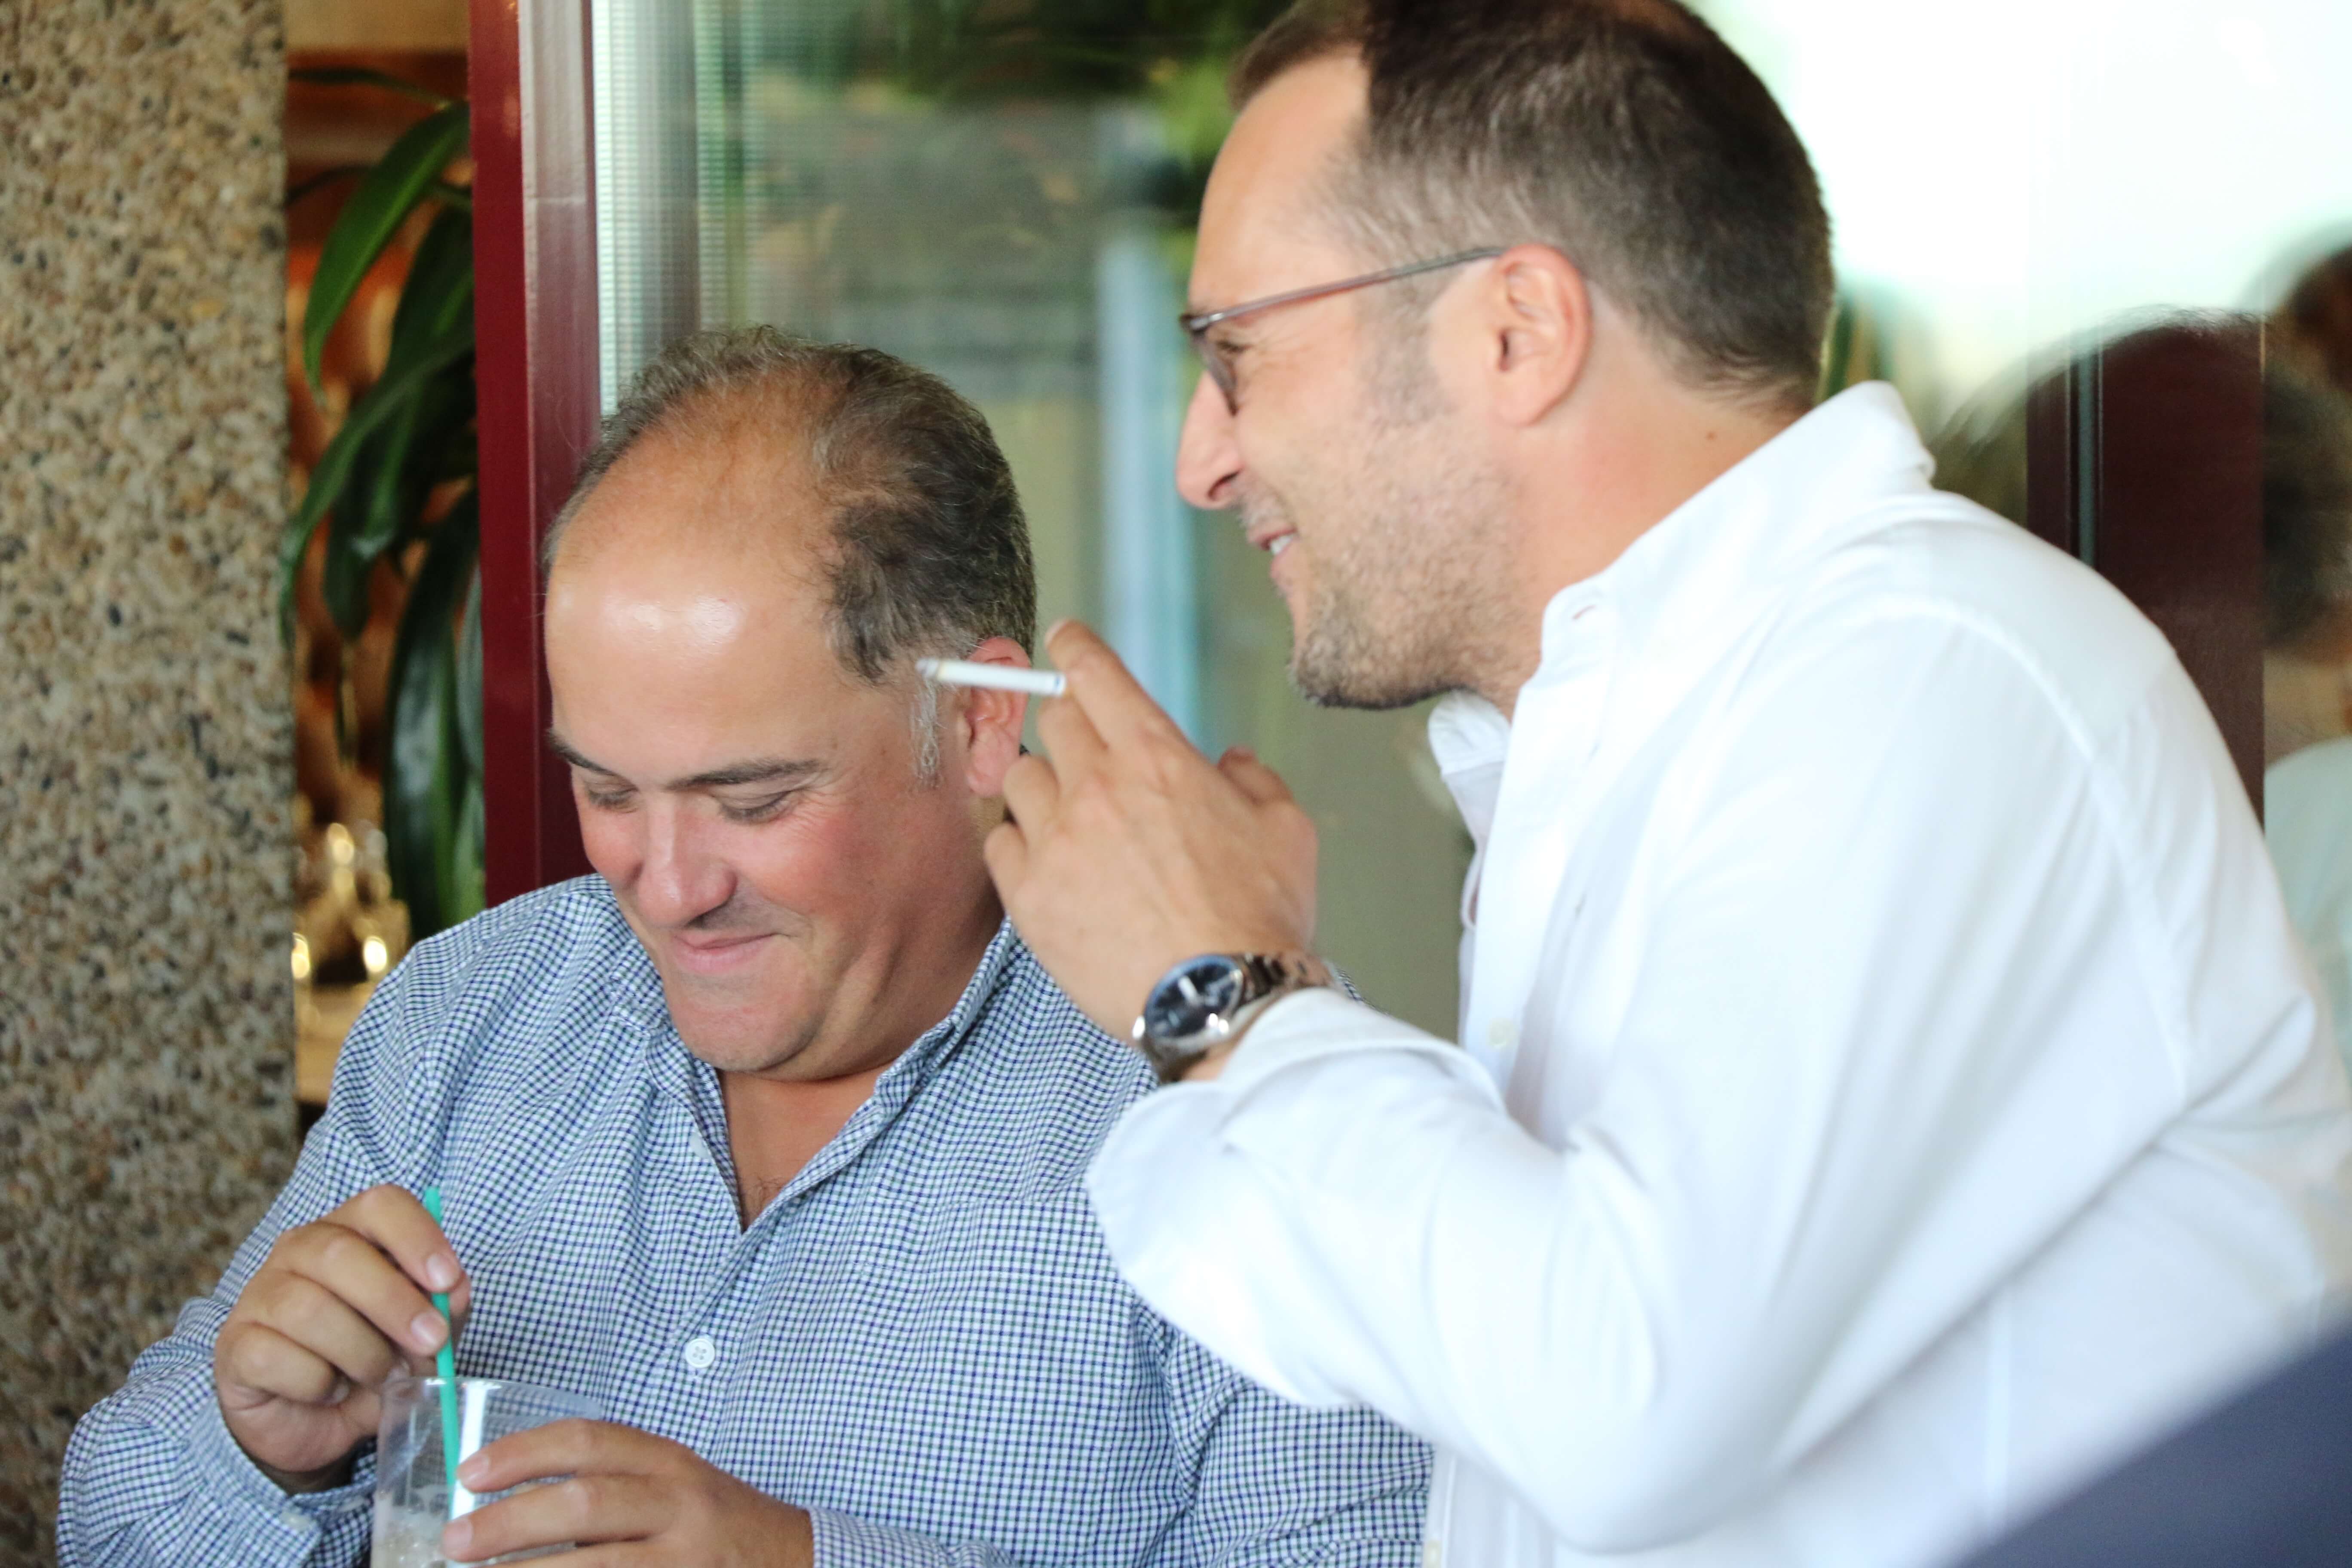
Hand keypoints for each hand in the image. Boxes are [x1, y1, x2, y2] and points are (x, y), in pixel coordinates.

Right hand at [213, 1184, 470, 1490]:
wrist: (315, 1420)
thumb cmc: (372, 1358)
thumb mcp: (421, 1333)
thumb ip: (444, 1308)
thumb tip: (456, 1293)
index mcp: (350, 1231)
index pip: (380, 1205)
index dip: (418, 1238)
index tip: (448, 1280)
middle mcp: (298, 1251)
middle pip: (341, 1254)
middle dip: (395, 1302)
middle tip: (431, 1342)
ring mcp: (259, 1295)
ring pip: (309, 1309)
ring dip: (361, 1352)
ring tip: (379, 1374)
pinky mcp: (235, 1346)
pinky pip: (277, 1357)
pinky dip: (317, 1383)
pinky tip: (330, 1390)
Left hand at [446, 1420, 813, 1566]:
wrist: (796, 1562)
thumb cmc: (715, 1525)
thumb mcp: (673, 1487)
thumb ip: (610, 1487)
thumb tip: (508, 1510)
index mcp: (670, 1464)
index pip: (589, 1442)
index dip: (523, 1453)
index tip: (470, 1474)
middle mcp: (680, 1505)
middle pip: (584, 1504)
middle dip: (509, 1522)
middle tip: (455, 1541)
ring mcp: (684, 1559)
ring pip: (594, 1566)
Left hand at [984, 620, 1318, 1036]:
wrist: (1220, 999)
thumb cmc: (1258, 918)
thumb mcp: (1286, 828)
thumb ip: (1253, 779)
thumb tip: (1229, 762)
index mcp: (1158, 756)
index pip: (1094, 674)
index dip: (1074, 648)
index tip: (1065, 640)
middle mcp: (1098, 786)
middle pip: (1054, 721)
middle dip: (1070, 725)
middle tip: (1088, 749)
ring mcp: (1056, 840)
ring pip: (1020, 778)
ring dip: (1044, 787)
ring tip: (1076, 821)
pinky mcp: (1029, 895)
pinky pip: (1001, 843)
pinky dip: (1020, 844)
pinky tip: (1050, 863)